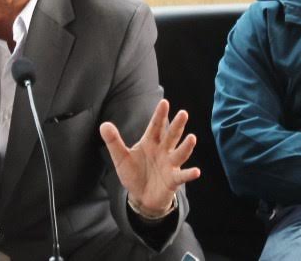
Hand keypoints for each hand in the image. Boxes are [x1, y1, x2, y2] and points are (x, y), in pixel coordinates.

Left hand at [99, 100, 199, 217]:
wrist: (141, 197)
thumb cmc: (134, 173)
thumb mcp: (121, 158)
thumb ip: (114, 142)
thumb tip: (104, 124)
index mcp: (150, 143)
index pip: (155, 126)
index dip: (160, 115)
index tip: (164, 102)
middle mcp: (163, 151)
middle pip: (171, 136)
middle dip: (177, 125)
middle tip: (183, 113)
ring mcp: (170, 164)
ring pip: (180, 153)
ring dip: (186, 146)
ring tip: (192, 138)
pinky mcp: (173, 179)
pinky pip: (182, 176)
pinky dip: (189, 174)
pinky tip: (196, 171)